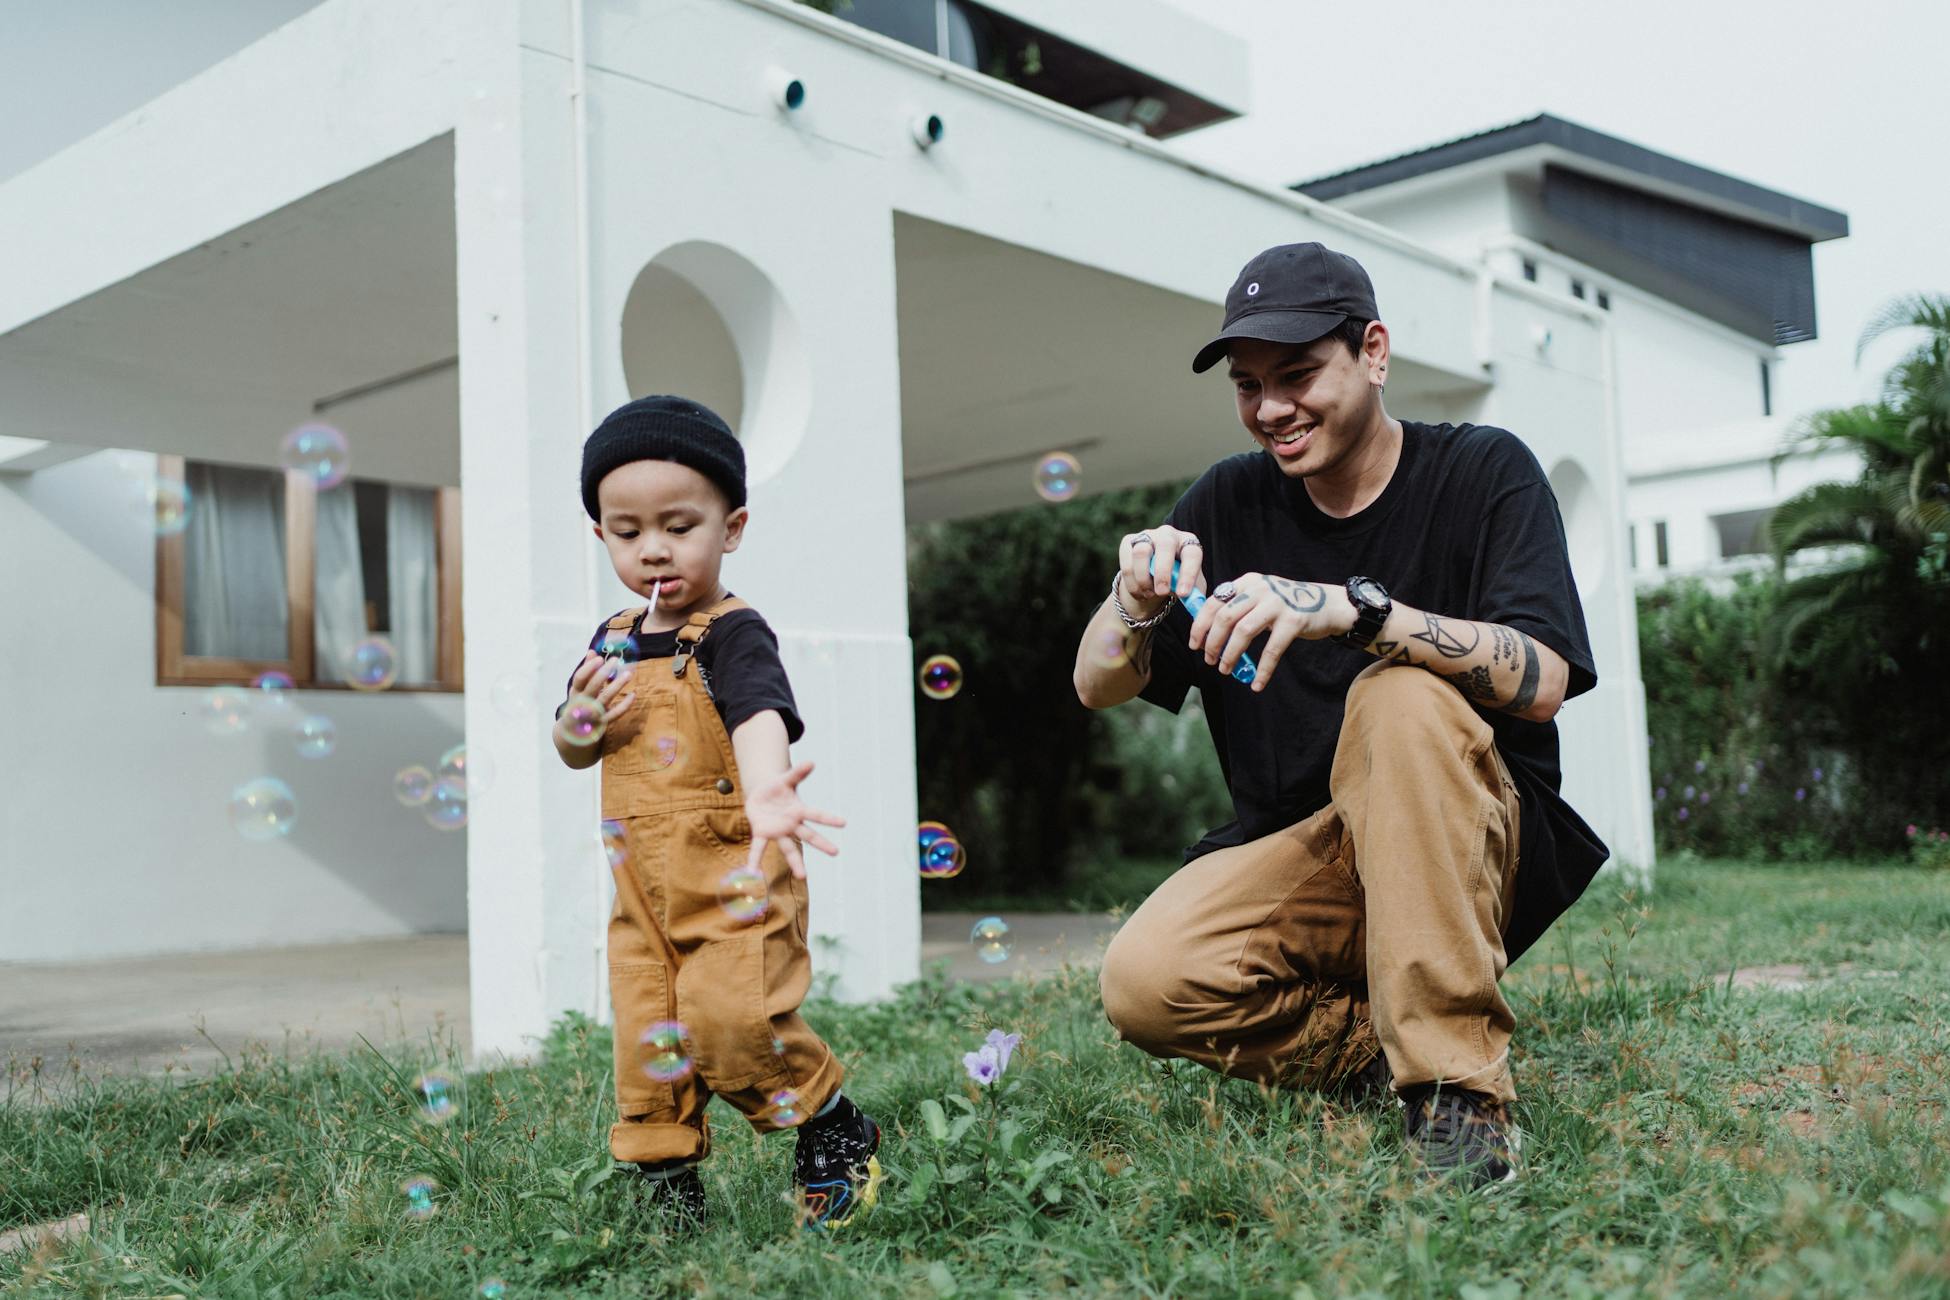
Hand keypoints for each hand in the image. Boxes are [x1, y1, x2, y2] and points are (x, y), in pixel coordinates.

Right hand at [556, 649, 634, 739]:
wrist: (575, 732)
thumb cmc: (580, 703)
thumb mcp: (579, 688)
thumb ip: (586, 670)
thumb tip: (592, 651)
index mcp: (576, 692)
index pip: (579, 678)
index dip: (589, 668)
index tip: (600, 658)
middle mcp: (582, 702)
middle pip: (593, 686)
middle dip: (603, 673)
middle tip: (616, 660)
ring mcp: (592, 714)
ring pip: (605, 698)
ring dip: (617, 685)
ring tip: (629, 674)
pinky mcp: (603, 723)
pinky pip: (616, 714)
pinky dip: (625, 705)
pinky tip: (634, 694)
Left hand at [744, 760, 845, 878]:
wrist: (760, 796)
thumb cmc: (776, 788)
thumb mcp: (785, 779)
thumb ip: (797, 773)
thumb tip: (811, 762)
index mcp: (798, 810)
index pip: (816, 814)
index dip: (829, 818)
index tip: (844, 823)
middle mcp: (791, 824)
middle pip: (808, 835)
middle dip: (821, 843)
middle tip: (836, 852)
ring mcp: (778, 831)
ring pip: (788, 848)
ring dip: (795, 863)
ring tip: (804, 876)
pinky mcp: (762, 833)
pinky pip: (759, 847)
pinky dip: (755, 859)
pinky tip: (753, 872)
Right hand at [1118, 524, 1204, 613]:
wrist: (1154, 578)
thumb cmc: (1176, 580)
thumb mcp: (1188, 588)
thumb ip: (1193, 596)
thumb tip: (1195, 605)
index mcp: (1188, 543)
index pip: (1192, 554)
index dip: (1188, 573)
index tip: (1183, 594)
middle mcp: (1168, 534)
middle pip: (1165, 545)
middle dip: (1162, 572)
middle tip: (1161, 592)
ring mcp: (1147, 536)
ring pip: (1141, 552)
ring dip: (1143, 578)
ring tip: (1149, 594)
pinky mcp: (1128, 542)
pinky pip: (1126, 561)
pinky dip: (1131, 582)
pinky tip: (1138, 592)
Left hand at [1187, 572, 1350, 690]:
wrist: (1328, 604)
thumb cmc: (1287, 605)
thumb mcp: (1260, 597)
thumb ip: (1238, 608)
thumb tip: (1208, 635)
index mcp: (1247, 582)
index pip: (1214, 602)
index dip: (1200, 625)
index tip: (1195, 644)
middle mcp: (1260, 589)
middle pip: (1224, 617)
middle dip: (1212, 642)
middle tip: (1210, 660)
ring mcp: (1277, 603)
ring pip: (1243, 632)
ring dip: (1230, 655)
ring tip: (1225, 669)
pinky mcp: (1294, 620)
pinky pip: (1272, 650)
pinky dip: (1262, 670)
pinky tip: (1257, 684)